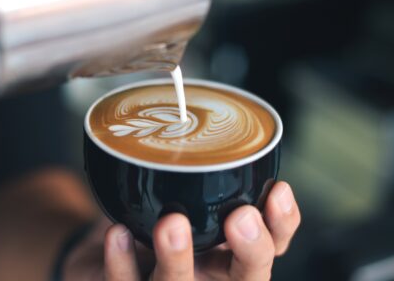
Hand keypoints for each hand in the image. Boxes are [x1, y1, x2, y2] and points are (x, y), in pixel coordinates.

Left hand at [64, 181, 299, 280]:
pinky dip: (122, 261)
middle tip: (241, 216)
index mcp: (227, 255)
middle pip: (245, 278)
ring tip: (172, 222)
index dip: (281, 225)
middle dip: (252, 248)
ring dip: (177, 259)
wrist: (111, 248)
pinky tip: (118, 233)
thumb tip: (212, 127)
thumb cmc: (156, 219)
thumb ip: (205, 176)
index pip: (271, 246)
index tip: (277, 190)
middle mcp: (207, 275)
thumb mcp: (188, 197)